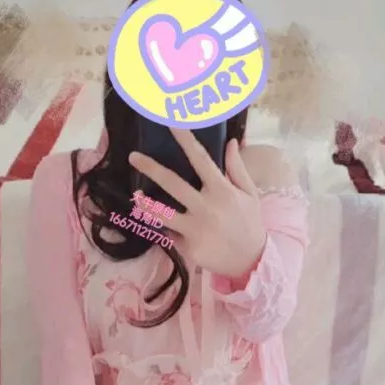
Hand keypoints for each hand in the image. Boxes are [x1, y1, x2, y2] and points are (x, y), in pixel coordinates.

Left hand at [129, 128, 266, 279]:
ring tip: (135, 196)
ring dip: (145, 204)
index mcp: (222, 190)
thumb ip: (237, 167)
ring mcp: (196, 229)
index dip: (185, 140)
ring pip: (162, 214)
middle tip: (133, 156)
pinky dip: (168, 231)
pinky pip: (171, 235)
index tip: (171, 123)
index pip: (201, 159)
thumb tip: (231, 141)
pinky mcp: (189, 249)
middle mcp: (206, 207)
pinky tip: (165, 228)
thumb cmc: (249, 223)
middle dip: (150, 168)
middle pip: (172, 184)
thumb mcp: (249, 193)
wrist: (251, 261)